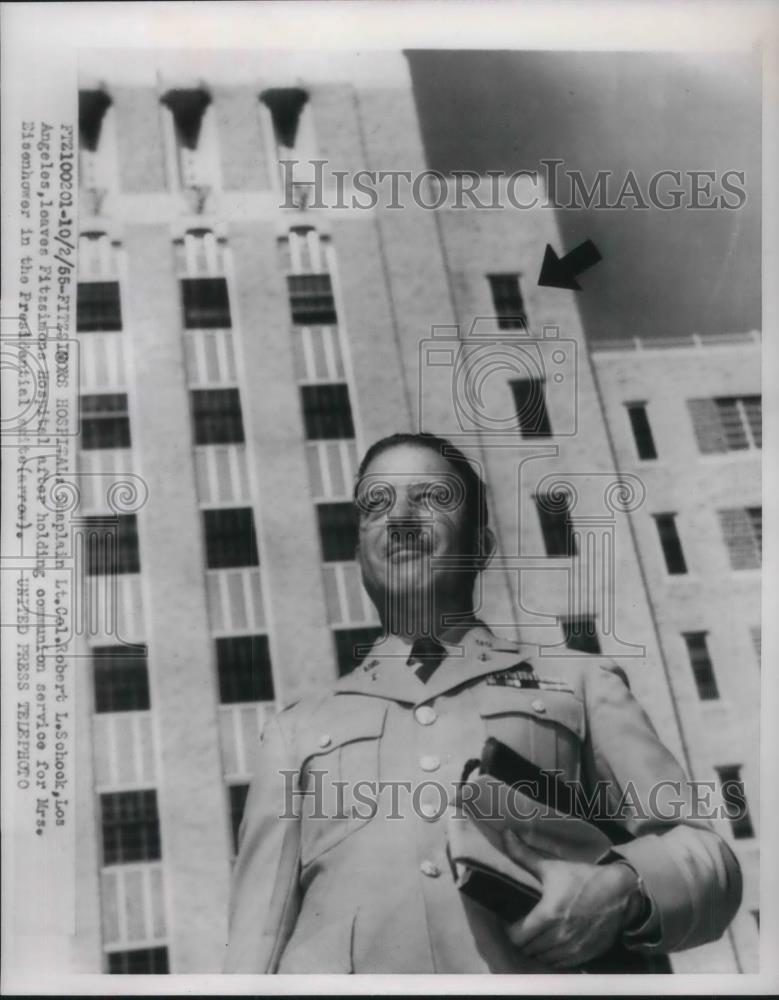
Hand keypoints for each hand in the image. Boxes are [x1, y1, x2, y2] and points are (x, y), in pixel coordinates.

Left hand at [502, 829, 640, 968]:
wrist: (620, 893)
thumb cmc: (584, 878)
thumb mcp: (553, 866)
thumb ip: (525, 855)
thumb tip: (505, 835)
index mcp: (548, 914)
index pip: (517, 937)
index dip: (510, 931)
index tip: (511, 921)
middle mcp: (559, 936)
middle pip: (528, 950)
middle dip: (522, 940)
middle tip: (522, 928)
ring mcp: (573, 948)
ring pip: (543, 959)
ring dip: (537, 950)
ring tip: (536, 936)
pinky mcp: (586, 955)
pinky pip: (560, 964)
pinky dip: (553, 957)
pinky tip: (553, 944)